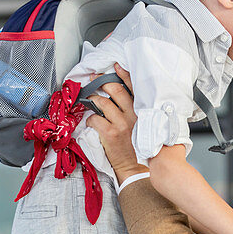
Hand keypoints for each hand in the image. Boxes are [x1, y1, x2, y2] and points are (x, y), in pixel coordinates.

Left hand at [83, 66, 147, 184]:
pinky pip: (95, 118)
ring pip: (102, 102)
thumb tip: (119, 97)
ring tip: (89, 101)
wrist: (136, 166)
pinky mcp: (111, 133)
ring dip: (92, 100)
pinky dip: (90, 119)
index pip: (133, 88)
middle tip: (94, 80)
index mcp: (141, 111)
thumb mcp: (143, 126)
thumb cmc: (138, 146)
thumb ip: (135, 112)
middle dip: (101, 82)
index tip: (115, 66)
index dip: (123, 74)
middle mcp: (133, 114)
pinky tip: (91, 122)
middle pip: (115, 89)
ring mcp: (122, 123)